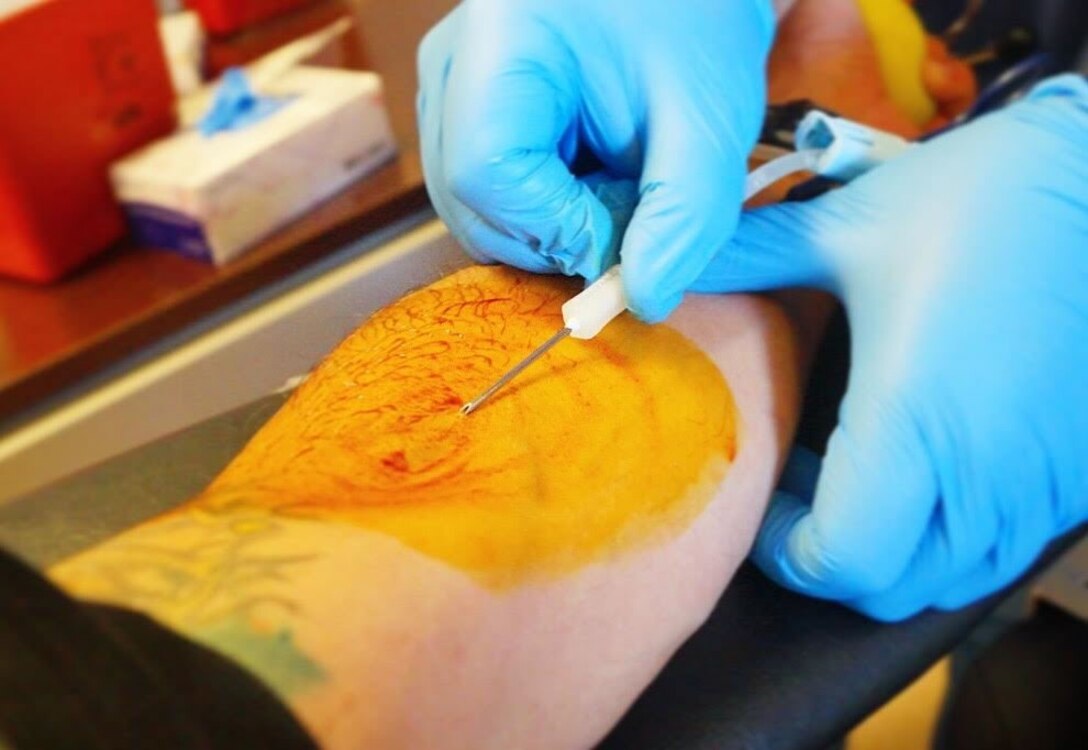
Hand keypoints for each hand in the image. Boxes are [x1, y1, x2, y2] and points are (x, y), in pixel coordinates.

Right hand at [417, 0, 773, 321]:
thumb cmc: (694, 24)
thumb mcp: (708, 122)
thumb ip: (682, 219)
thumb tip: (642, 302)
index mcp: (499, 42)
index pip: (489, 177)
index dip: (559, 228)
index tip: (629, 227)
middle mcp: (450, 65)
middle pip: (471, 206)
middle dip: (556, 235)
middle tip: (629, 201)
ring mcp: (446, 89)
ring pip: (475, 213)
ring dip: (552, 226)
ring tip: (614, 179)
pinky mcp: (459, 111)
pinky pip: (485, 198)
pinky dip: (542, 210)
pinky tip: (589, 173)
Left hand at [693, 75, 1087, 619]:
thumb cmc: (984, 197)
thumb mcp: (848, 224)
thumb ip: (745, 257)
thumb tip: (659, 269)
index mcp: (916, 423)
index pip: (840, 560)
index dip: (781, 547)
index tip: (760, 490)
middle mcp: (987, 477)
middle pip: (887, 589)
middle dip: (826, 556)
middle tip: (797, 483)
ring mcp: (1045, 486)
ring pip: (950, 578)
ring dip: (890, 549)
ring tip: (861, 467)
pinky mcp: (1081, 473)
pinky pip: (1004, 547)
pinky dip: (950, 533)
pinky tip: (933, 459)